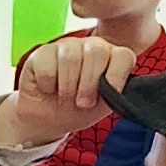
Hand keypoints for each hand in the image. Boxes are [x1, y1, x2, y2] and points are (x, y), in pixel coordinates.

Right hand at [0, 36, 136, 148]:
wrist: (49, 119)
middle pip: (97, 52)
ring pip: (70, 58)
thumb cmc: (79, 109)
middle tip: (83, 102)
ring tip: (65, 97)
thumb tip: (120, 89)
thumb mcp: (104, 105)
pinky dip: (48, 85)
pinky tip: (49, 88)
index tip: (108, 94)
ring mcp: (66, 46)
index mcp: (112, 58)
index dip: (117, 75)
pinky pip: (47, 66)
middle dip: (89, 83)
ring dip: (67, 87)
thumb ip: (116, 92)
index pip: (123, 55)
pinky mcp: (42, 52)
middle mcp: (91, 46)